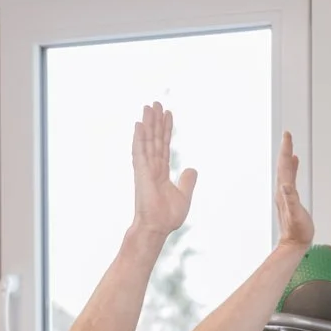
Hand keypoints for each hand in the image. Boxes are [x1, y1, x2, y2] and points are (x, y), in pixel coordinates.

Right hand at [130, 102, 197, 237]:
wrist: (157, 227)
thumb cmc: (167, 216)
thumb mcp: (184, 195)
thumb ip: (187, 181)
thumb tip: (192, 168)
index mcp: (161, 171)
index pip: (164, 146)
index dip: (166, 130)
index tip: (167, 114)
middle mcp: (152, 167)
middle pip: (155, 139)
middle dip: (155, 121)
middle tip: (156, 103)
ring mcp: (145, 169)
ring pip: (147, 141)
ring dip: (148, 123)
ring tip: (148, 106)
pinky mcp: (141, 172)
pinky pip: (140, 151)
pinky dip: (139, 137)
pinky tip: (139, 124)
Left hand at [273, 130, 312, 247]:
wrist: (294, 243)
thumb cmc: (297, 231)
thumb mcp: (296, 214)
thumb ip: (291, 199)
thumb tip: (285, 185)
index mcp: (284, 192)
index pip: (284, 166)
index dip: (286, 150)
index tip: (287, 136)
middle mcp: (283, 191)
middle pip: (283, 165)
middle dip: (285, 149)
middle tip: (287, 136)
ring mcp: (285, 194)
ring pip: (286, 171)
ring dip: (287, 157)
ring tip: (290, 147)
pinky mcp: (289, 198)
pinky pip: (290, 178)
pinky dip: (291, 168)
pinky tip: (294, 165)